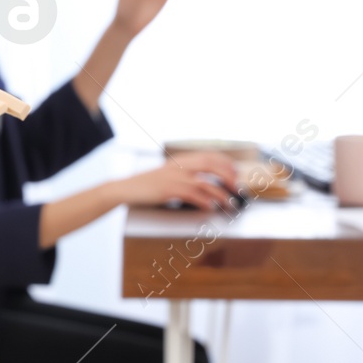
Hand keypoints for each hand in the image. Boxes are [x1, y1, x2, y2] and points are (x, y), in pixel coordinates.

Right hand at [115, 151, 238, 209]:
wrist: (125, 189)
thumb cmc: (146, 185)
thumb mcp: (166, 174)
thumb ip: (183, 174)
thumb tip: (204, 183)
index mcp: (180, 160)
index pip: (209, 155)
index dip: (226, 163)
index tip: (236, 173)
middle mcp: (179, 166)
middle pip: (211, 165)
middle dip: (228, 176)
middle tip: (237, 188)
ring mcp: (173, 177)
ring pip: (205, 183)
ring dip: (220, 194)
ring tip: (229, 204)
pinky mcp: (168, 190)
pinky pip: (191, 194)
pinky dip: (204, 201)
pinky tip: (210, 207)